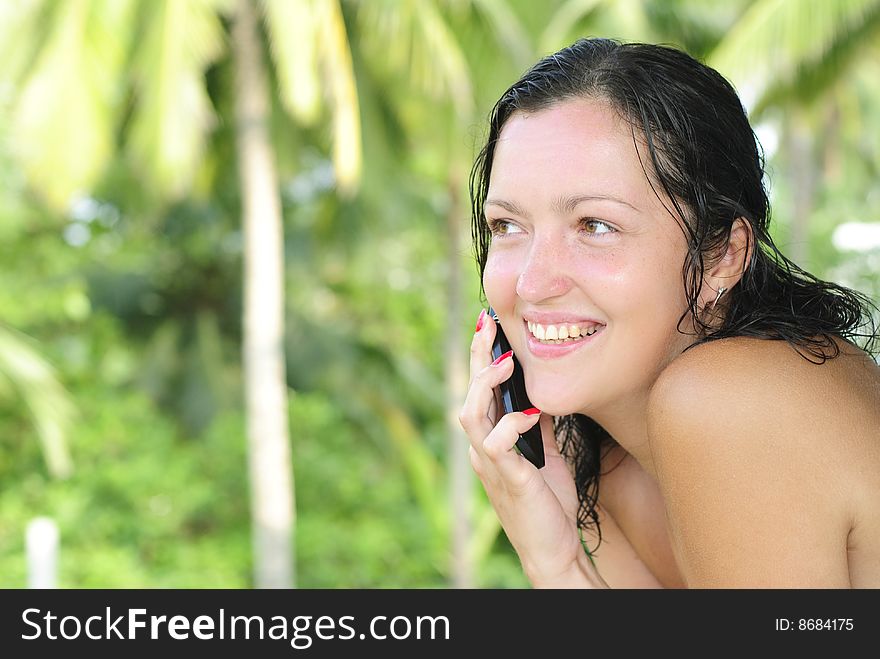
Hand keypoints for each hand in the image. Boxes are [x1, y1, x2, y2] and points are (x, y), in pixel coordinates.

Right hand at [458, 309, 606, 587]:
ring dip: (486, 386)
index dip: (481, 356)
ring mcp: (491, 464)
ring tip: (506, 363)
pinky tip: (528, 413)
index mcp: (490, 439)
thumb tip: (540, 389)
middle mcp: (482, 449)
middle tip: (488, 323)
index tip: (488, 323)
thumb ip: (537, 423)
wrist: (554, 548)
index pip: (480, 390)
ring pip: (470, 415)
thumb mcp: (546, 451)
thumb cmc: (548, 501)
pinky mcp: (508, 480)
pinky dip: (510, 424)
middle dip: (478, 357)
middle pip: (469, 394)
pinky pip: (497, 445)